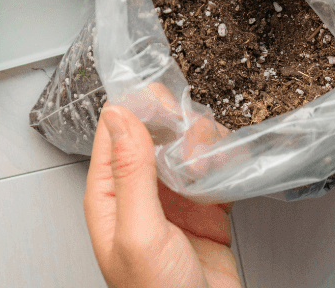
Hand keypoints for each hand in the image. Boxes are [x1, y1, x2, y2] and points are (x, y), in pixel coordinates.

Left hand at [84, 105, 240, 287]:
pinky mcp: (205, 208)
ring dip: (202, 142)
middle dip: (176, 123)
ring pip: (185, 144)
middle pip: (153, 129)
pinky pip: (213, 167)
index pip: (114, 129)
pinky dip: (223, 160)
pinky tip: (225, 171)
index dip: (137, 106)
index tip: (161, 99)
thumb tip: (117, 114)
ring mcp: (173, 200)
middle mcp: (139, 192)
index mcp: (109, 195)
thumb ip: (129, 171)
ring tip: (209, 163)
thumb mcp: (140, 233)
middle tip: (191, 137)